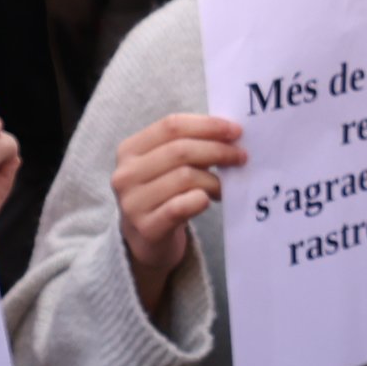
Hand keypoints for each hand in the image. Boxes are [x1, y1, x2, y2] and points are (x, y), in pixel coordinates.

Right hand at [116, 111, 244, 312]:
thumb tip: (230, 135)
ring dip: (214, 179)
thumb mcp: (167, 165)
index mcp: (129, 150)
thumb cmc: (163, 194)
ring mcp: (133, 202)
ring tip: (224, 186)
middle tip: (241, 157)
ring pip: (185, 177)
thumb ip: (190, 146)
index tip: (235, 130)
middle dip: (218, 150)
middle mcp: (125, 174)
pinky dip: (201, 199)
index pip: (171, 126)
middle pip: (180, 150)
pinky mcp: (147, 228)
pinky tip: (209, 200)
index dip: (207, 125)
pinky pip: (181, 206)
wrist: (146, 240)